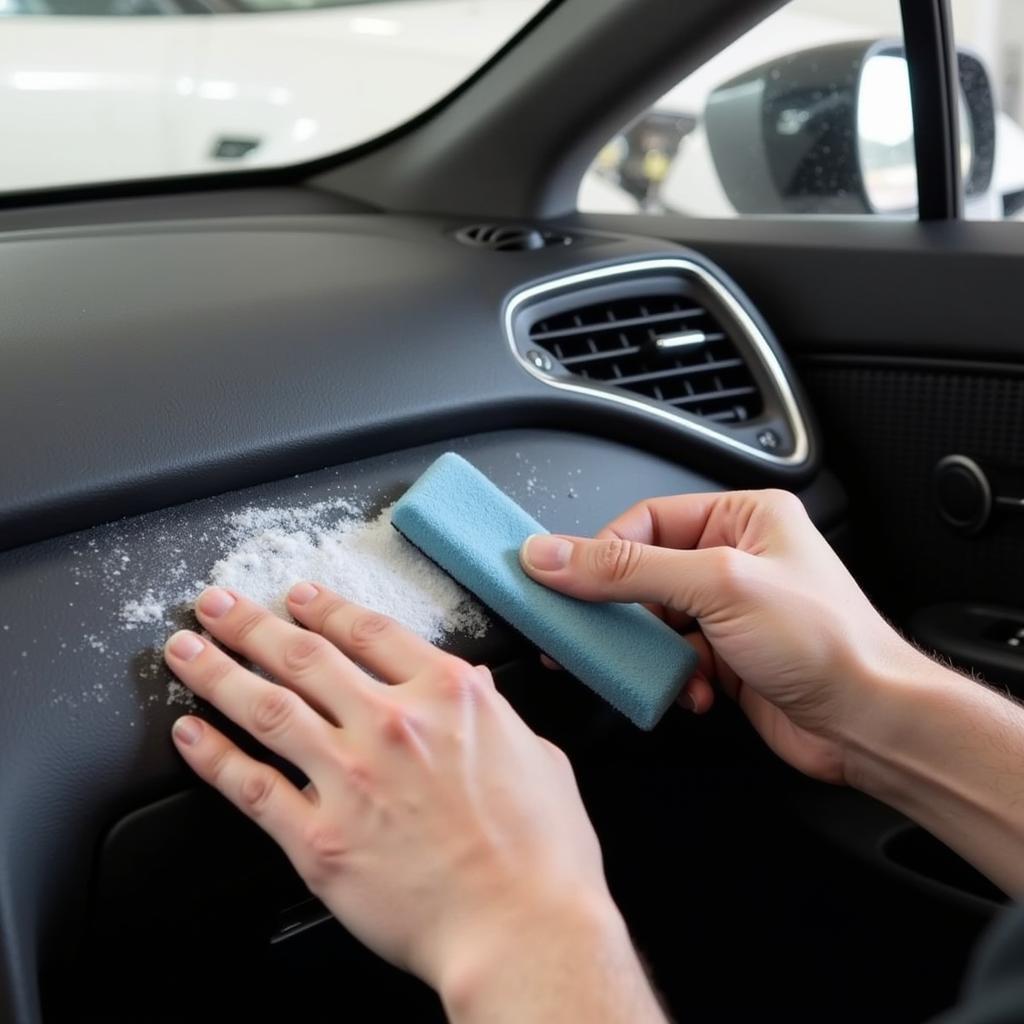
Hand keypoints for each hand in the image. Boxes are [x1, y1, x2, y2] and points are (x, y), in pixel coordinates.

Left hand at [164, 584, 660, 1020]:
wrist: (523, 931)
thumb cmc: (543, 855)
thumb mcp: (539, 757)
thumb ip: (496, 713)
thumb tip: (474, 685)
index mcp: (448, 697)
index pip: (371, 632)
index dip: (326, 608)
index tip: (299, 596)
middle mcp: (392, 725)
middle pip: (304, 656)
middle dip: (252, 623)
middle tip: (217, 605)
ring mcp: (350, 779)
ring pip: (266, 707)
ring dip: (217, 672)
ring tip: (185, 651)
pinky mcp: (320, 839)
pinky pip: (252, 787)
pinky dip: (214, 756)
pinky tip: (191, 735)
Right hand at [520, 489, 919, 784]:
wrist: (873, 725)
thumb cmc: (827, 643)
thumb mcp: (717, 587)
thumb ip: (627, 570)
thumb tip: (553, 555)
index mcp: (743, 517)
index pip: (644, 521)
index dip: (599, 552)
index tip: (558, 581)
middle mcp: (735, 559)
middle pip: (641, 574)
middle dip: (617, 612)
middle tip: (579, 634)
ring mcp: (730, 611)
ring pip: (652, 623)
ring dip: (648, 655)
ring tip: (650, 672)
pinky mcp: (727, 658)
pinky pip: (673, 661)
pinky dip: (674, 681)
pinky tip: (694, 694)